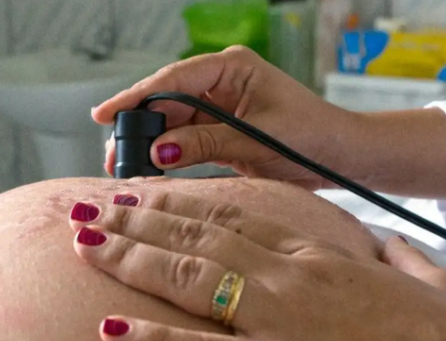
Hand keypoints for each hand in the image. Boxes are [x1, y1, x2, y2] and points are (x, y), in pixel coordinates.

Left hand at [68, 191, 445, 340]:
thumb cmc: (441, 328)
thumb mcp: (416, 272)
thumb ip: (388, 251)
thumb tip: (384, 243)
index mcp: (310, 252)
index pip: (228, 215)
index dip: (176, 203)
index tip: (139, 195)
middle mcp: (282, 274)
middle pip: (194, 235)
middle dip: (134, 220)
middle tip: (88, 208)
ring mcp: (274, 317)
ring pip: (186, 276)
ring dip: (128, 258)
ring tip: (84, 243)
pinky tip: (109, 330)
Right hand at [92, 46, 356, 189]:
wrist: (340, 158)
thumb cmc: (311, 138)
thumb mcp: (256, 140)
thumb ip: (206, 143)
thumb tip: (157, 151)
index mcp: (232, 67)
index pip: (173, 79)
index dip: (135, 98)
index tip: (105, 115)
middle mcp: (221, 82)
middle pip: (165, 101)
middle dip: (137, 127)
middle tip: (112, 155)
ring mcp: (218, 106)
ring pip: (171, 122)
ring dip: (149, 143)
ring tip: (122, 167)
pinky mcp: (219, 130)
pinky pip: (184, 139)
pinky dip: (167, 154)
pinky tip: (148, 168)